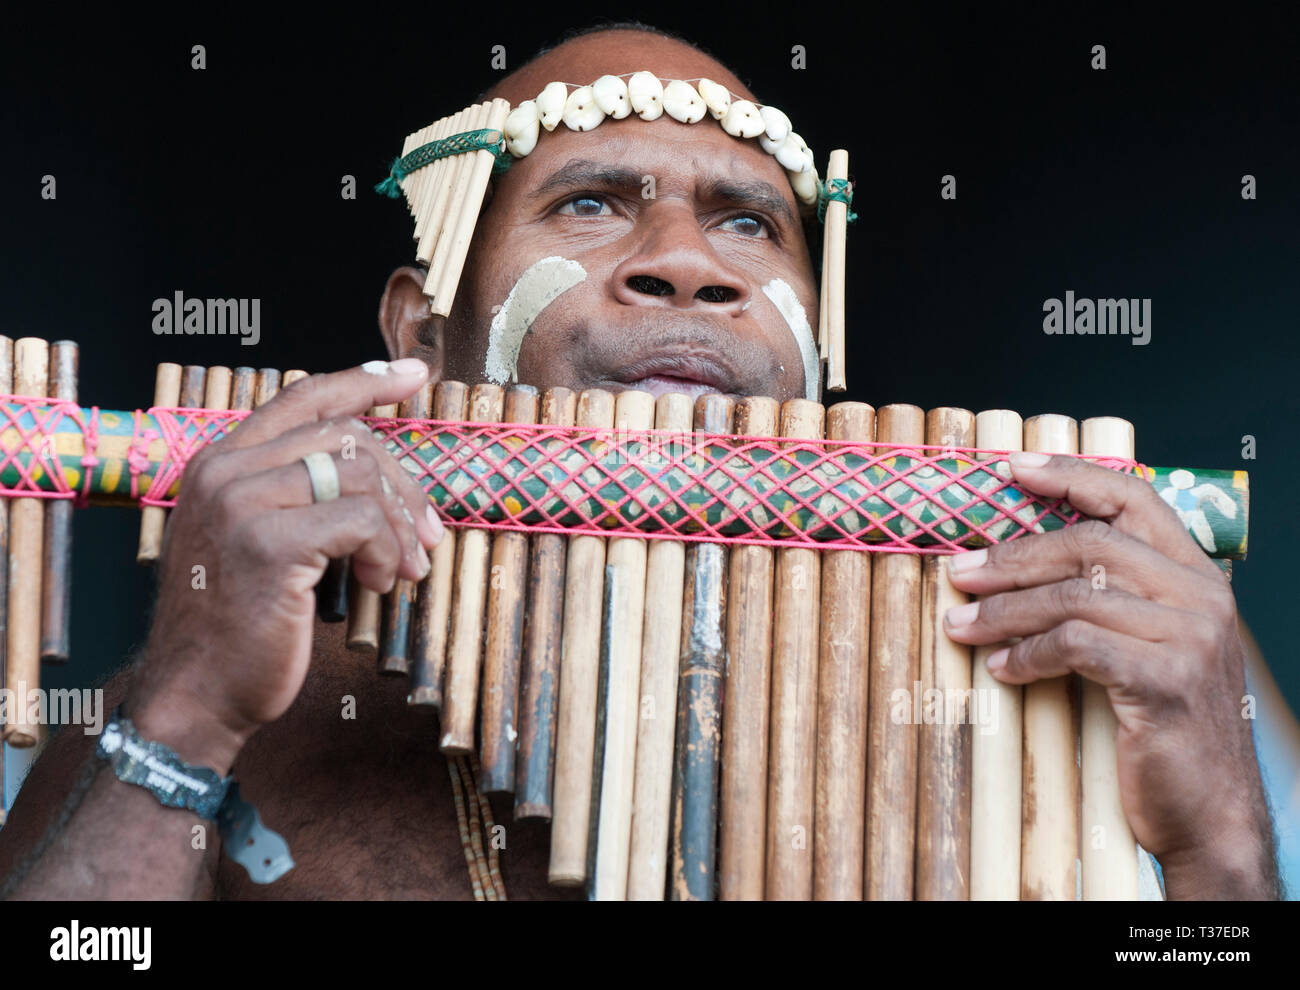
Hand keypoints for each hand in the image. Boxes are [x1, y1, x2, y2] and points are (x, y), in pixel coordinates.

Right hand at [126, 359, 442, 770]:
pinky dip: (386, 551)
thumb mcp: (266, 542)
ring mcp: (240, 503)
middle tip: (426, 533)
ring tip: (403, 568)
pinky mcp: (267, 543)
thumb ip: (301, 496)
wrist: (197, 694)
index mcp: (221, 462)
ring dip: (397, 525)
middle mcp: (224, 470)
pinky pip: (360, 521)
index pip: (302, 397)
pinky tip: (380, 584)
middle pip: (345, 436)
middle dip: (400, 483)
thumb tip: (384, 475)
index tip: (414, 375)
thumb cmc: (241, 625)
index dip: (364, 381)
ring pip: (358, 474)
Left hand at [942, 451, 1277, 898]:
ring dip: (1005, 611)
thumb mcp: (1145, 648)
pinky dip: (1028, 653)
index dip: (1070, 476)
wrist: (1209, 812)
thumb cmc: (1163, 726)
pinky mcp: (1167, 682)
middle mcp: (1201, 597)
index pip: (1134, 497)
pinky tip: (1001, 667)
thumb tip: (1014, 563)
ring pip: (1074, 596)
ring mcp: (1190, 639)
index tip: (1011, 469)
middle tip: (957, 572)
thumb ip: (1108, 598)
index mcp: (1196, 576)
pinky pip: (1078, 646)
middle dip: (1012, 556)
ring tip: (961, 625)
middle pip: (1089, 544)